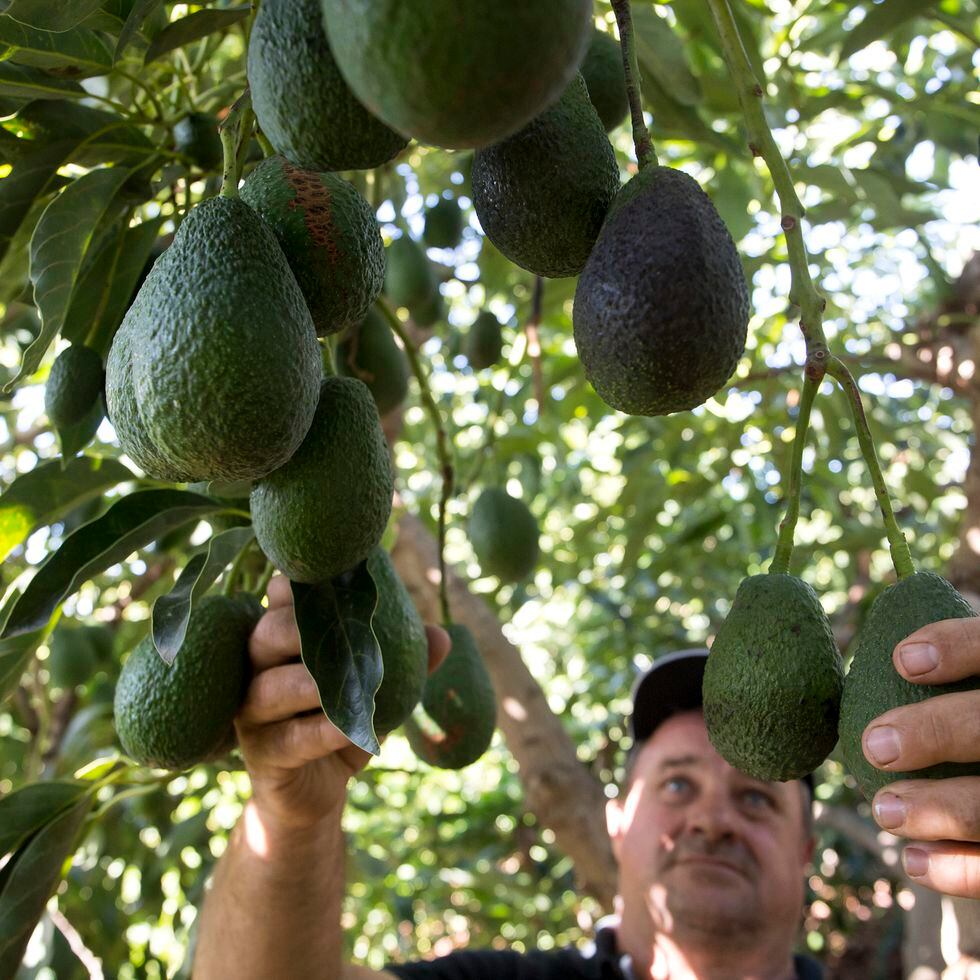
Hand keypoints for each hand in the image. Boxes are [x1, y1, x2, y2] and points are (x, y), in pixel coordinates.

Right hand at [234, 574, 450, 833]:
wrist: (318, 791)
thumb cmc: (342, 723)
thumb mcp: (375, 690)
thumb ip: (403, 660)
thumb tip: (441, 635)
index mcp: (280, 644)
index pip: (277, 603)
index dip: (295, 587)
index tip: (329, 577)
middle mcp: (256, 672)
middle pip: (263, 636)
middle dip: (298, 627)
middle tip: (340, 626)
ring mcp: (252, 716)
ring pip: (269, 688)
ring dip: (309, 683)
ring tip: (346, 681)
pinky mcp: (261, 757)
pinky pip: (288, 739)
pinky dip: (320, 731)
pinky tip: (349, 729)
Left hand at [862, 616, 979, 897]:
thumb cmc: (979, 724)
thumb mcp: (975, 691)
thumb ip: (951, 672)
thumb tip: (872, 661)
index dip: (958, 646)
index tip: (900, 660)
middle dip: (936, 732)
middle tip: (874, 746)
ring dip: (940, 809)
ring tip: (884, 811)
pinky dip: (963, 870)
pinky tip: (913, 862)